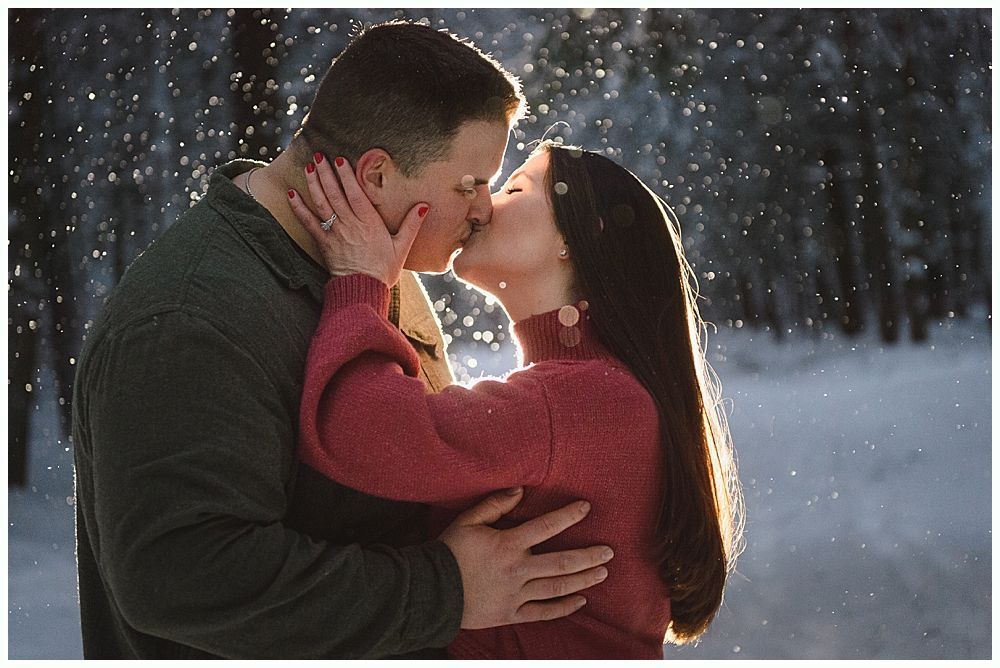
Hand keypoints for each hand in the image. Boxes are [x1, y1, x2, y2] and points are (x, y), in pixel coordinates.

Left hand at [288, 153, 427, 285]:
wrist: (362, 291)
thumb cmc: (383, 270)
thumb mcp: (402, 247)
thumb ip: (411, 224)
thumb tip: (424, 206)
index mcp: (369, 222)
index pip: (355, 193)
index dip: (347, 175)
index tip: (340, 160)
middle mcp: (349, 224)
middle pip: (335, 193)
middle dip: (326, 172)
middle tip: (320, 155)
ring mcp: (334, 232)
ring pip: (321, 202)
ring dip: (313, 183)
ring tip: (309, 167)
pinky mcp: (323, 243)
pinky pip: (308, 222)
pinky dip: (299, 207)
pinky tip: (292, 194)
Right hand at [439, 487, 613, 629]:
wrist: (430, 591)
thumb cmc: (448, 552)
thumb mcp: (468, 521)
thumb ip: (495, 504)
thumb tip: (520, 490)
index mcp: (508, 545)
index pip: (546, 527)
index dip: (569, 516)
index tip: (586, 508)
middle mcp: (517, 570)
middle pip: (562, 563)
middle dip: (589, 556)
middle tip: (609, 551)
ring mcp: (516, 595)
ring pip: (557, 587)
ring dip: (583, 580)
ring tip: (602, 572)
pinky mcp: (511, 614)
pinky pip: (543, 613)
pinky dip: (563, 607)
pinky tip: (580, 601)